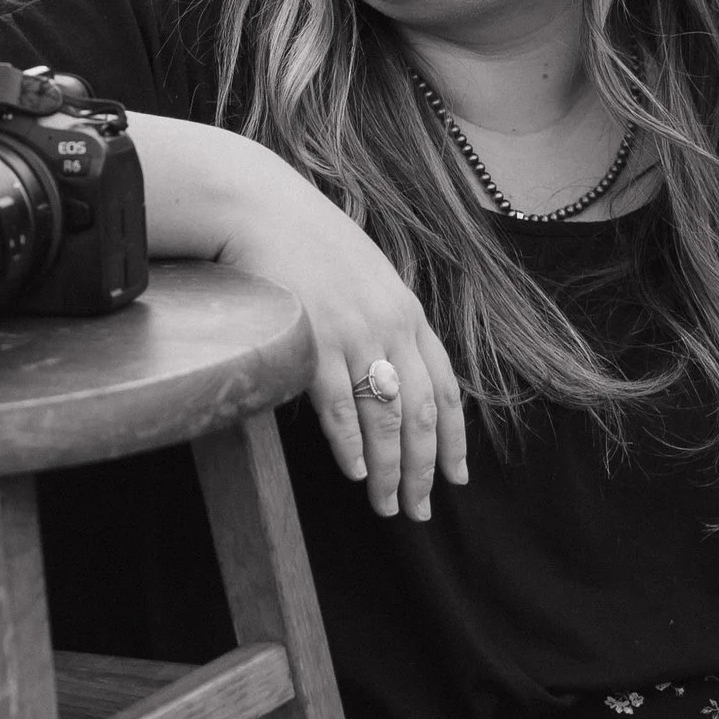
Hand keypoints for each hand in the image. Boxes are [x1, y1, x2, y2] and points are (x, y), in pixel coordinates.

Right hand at [217, 162, 469, 521]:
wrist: (261, 209)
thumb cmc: (308, 243)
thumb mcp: (367, 276)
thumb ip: (385, 323)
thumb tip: (390, 375)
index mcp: (408, 313)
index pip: (446, 389)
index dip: (454, 440)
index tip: (457, 478)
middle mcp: (391, 327)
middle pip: (421, 414)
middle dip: (425, 469)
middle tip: (419, 510)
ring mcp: (354, 335)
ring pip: (385, 419)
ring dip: (388, 470)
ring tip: (386, 505)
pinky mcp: (314, 341)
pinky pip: (340, 407)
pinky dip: (350, 445)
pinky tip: (353, 471)